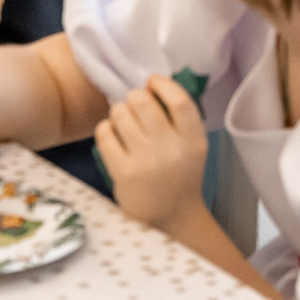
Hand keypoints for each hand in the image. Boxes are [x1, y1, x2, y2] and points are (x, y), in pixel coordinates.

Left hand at [95, 72, 207, 229]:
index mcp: (194, 141)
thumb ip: (177, 119)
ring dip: (118, 113)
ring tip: (124, 124)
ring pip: (119, 113)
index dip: (162, 84)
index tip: (152, 82)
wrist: (170, 217)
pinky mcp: (123, 172)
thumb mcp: (190, 147)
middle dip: (134, 98)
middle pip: (142, 101)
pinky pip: (104, 132)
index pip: (180, 101)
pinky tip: (113, 137)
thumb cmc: (179, 175)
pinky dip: (105, 129)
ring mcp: (146, 161)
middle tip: (134, 107)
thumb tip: (149, 84)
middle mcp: (172, 149)